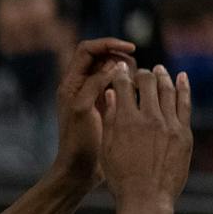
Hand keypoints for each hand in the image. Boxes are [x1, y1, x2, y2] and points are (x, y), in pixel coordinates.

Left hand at [51, 38, 136, 187]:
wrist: (79, 169)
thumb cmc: (78, 141)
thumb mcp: (83, 109)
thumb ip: (96, 83)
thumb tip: (115, 64)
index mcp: (71, 83)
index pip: (88, 49)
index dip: (109, 44)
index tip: (131, 49)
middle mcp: (81, 85)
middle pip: (102, 56)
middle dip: (121, 56)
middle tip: (136, 69)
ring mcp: (93, 95)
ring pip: (112, 70)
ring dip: (128, 70)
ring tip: (139, 82)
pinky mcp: (105, 106)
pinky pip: (119, 85)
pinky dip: (130, 84)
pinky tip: (141, 93)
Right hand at [98, 64, 191, 209]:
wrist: (147, 199)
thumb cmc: (121, 177)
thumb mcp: (108, 148)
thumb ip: (111, 119)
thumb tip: (114, 93)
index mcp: (126, 121)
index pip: (124, 86)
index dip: (121, 74)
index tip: (120, 68)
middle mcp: (149, 118)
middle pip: (148, 84)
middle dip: (143, 74)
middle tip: (141, 72)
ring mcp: (170, 125)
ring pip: (168, 90)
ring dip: (163, 77)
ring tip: (159, 70)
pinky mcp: (184, 133)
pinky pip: (185, 104)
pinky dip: (183, 88)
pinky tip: (182, 78)